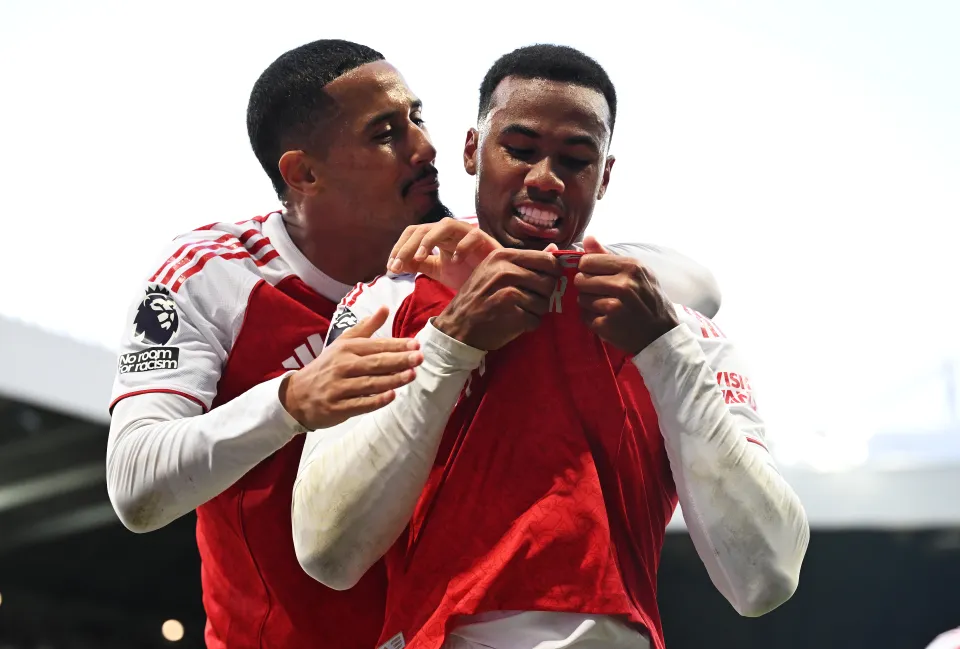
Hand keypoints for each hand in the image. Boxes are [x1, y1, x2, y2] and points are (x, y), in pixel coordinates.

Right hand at [279, 307, 423, 429]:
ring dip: (392, 379)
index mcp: (346, 349)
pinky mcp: (337, 407)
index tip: (416, 344)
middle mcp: (342, 366)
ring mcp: (339, 387)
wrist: (297, 395)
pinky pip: (359, 404)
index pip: (375, 345)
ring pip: (370, 383)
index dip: (396, 345)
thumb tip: (385, 308)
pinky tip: (391, 396)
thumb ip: (366, 328)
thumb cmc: (327, 367)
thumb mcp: (342, 344)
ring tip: (412, 375)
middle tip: (419, 358)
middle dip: (398, 360)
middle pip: (375, 363)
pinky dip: (375, 400)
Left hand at [386, 220, 501, 289]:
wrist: (493, 283)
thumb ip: (418, 265)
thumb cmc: (467, 273)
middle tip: (397, 267)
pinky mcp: (485, 240)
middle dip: (408, 247)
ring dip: (429, 240)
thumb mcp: (437, 270)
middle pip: (423, 229)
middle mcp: (450, 231)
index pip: (413, 233)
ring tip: (421, 258)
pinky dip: (462, 246)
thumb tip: (395, 264)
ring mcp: (467, 233)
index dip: (399, 247)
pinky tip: (455, 261)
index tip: (390, 267)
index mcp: (437, 236)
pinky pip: (472, 236)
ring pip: (445, 225)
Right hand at [433, 248, 561, 349]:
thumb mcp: (495, 270)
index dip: (552, 274)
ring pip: (545, 303)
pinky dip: (528, 325)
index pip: (547, 260)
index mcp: (503, 256)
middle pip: (549, 283)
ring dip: (535, 311)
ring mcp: (509, 293)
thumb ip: (526, 260)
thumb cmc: (478, 297)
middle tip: (527, 301)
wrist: (456, 327)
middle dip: (544, 295)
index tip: (543, 282)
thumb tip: (556, 249)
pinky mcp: (512, 315)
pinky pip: (536, 320)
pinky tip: (514, 323)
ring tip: (517, 312)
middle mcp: (506, 271)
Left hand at [574, 236, 679, 354]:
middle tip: (601, 293)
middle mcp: (623, 285)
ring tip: (606, 307)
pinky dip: (592, 319)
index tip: (596, 276)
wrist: (662, 334)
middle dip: (587, 287)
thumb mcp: (637, 273)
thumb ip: (608, 256)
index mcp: (631, 267)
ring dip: (589, 304)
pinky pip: (584, 316)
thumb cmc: (648, 299)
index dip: (588, 269)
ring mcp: (614, 306)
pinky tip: (607, 319)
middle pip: (581, 280)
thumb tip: (587, 238)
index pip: (587, 261)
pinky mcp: (607, 325)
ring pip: (581, 299)